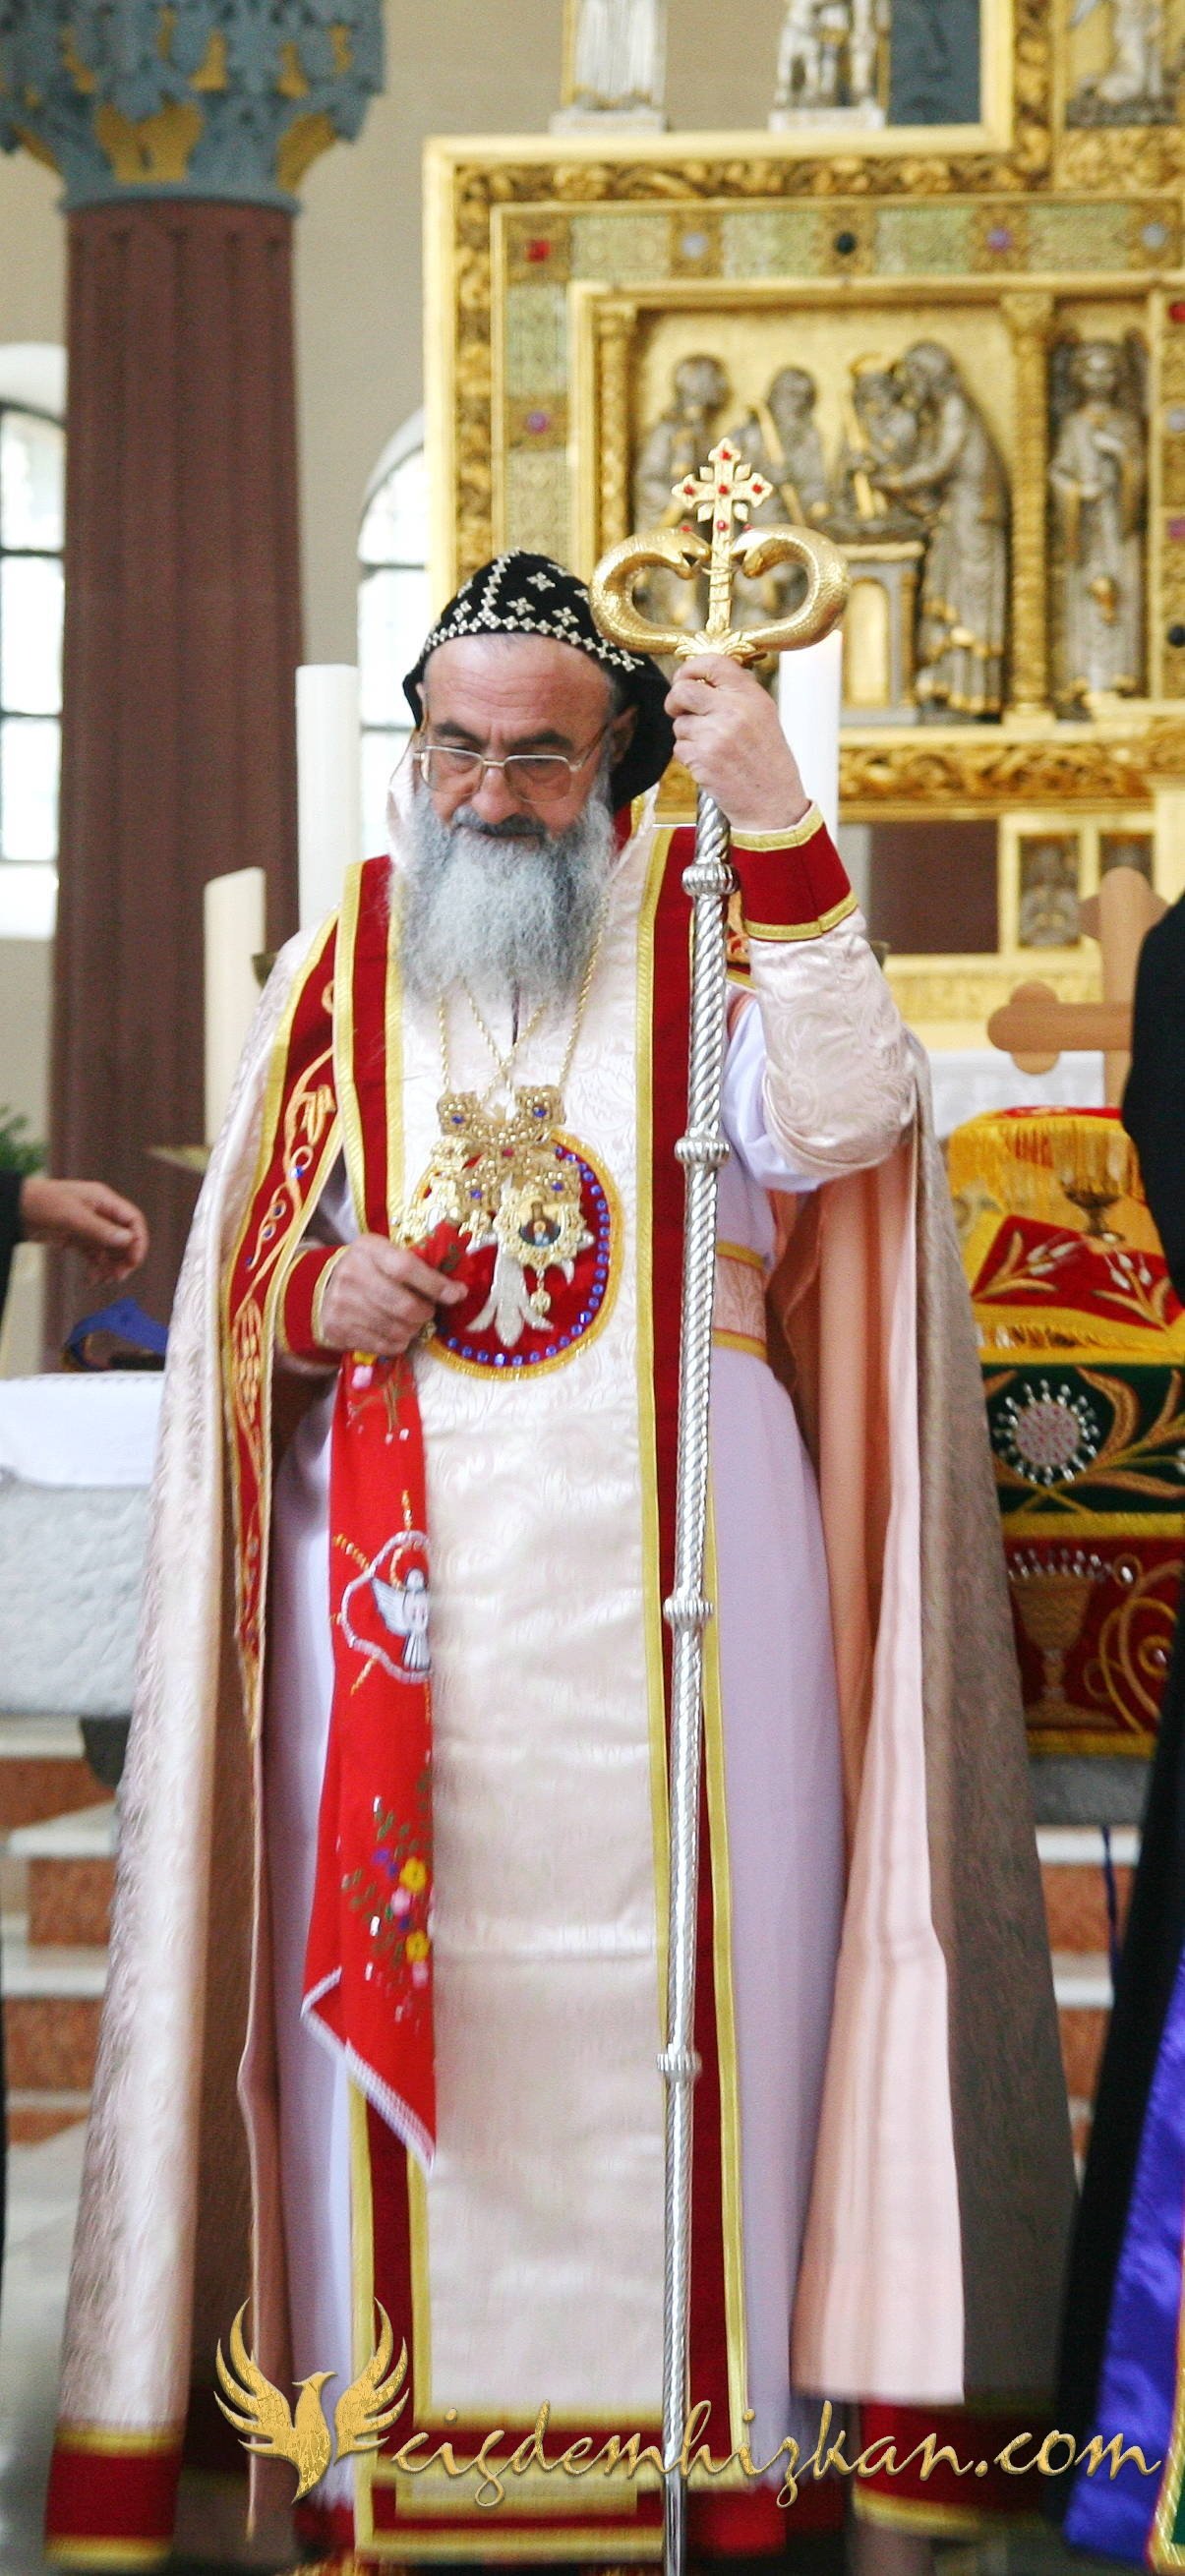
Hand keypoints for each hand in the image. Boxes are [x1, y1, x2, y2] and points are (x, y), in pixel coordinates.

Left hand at [19, 1177, 149, 1281]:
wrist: (13, 1208)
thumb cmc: (42, 1203)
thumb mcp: (72, 1217)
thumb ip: (101, 1230)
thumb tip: (128, 1240)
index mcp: (103, 1200)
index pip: (132, 1220)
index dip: (138, 1240)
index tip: (134, 1261)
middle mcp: (99, 1212)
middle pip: (123, 1237)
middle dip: (124, 1257)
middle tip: (118, 1276)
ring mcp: (88, 1226)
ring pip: (109, 1249)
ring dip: (110, 1265)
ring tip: (105, 1280)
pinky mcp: (76, 1237)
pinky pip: (93, 1254)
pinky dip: (96, 1267)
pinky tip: (92, 1278)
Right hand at [319, 1236, 465, 1357]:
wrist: (326, 1286)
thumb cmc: (371, 1269)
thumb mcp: (389, 1255)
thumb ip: (420, 1267)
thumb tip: (459, 1291)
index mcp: (369, 1248)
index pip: (406, 1267)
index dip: (435, 1284)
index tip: (456, 1294)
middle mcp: (351, 1273)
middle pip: (402, 1304)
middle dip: (425, 1313)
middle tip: (429, 1312)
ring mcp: (342, 1303)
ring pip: (394, 1328)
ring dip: (413, 1330)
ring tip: (412, 1323)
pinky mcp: (337, 1328)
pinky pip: (381, 1345)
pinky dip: (398, 1343)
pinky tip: (398, 1334)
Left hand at [664, 655, 810, 832]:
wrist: (774, 804)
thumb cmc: (768, 761)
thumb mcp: (763, 716)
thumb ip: (735, 693)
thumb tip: (698, 678)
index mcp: (751, 696)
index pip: (712, 663)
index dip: (690, 668)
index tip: (685, 678)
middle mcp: (734, 711)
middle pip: (683, 690)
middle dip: (674, 701)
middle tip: (679, 710)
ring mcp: (716, 735)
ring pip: (679, 724)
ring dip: (687, 736)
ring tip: (712, 748)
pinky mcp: (703, 759)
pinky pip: (679, 747)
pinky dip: (689, 756)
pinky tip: (710, 764)